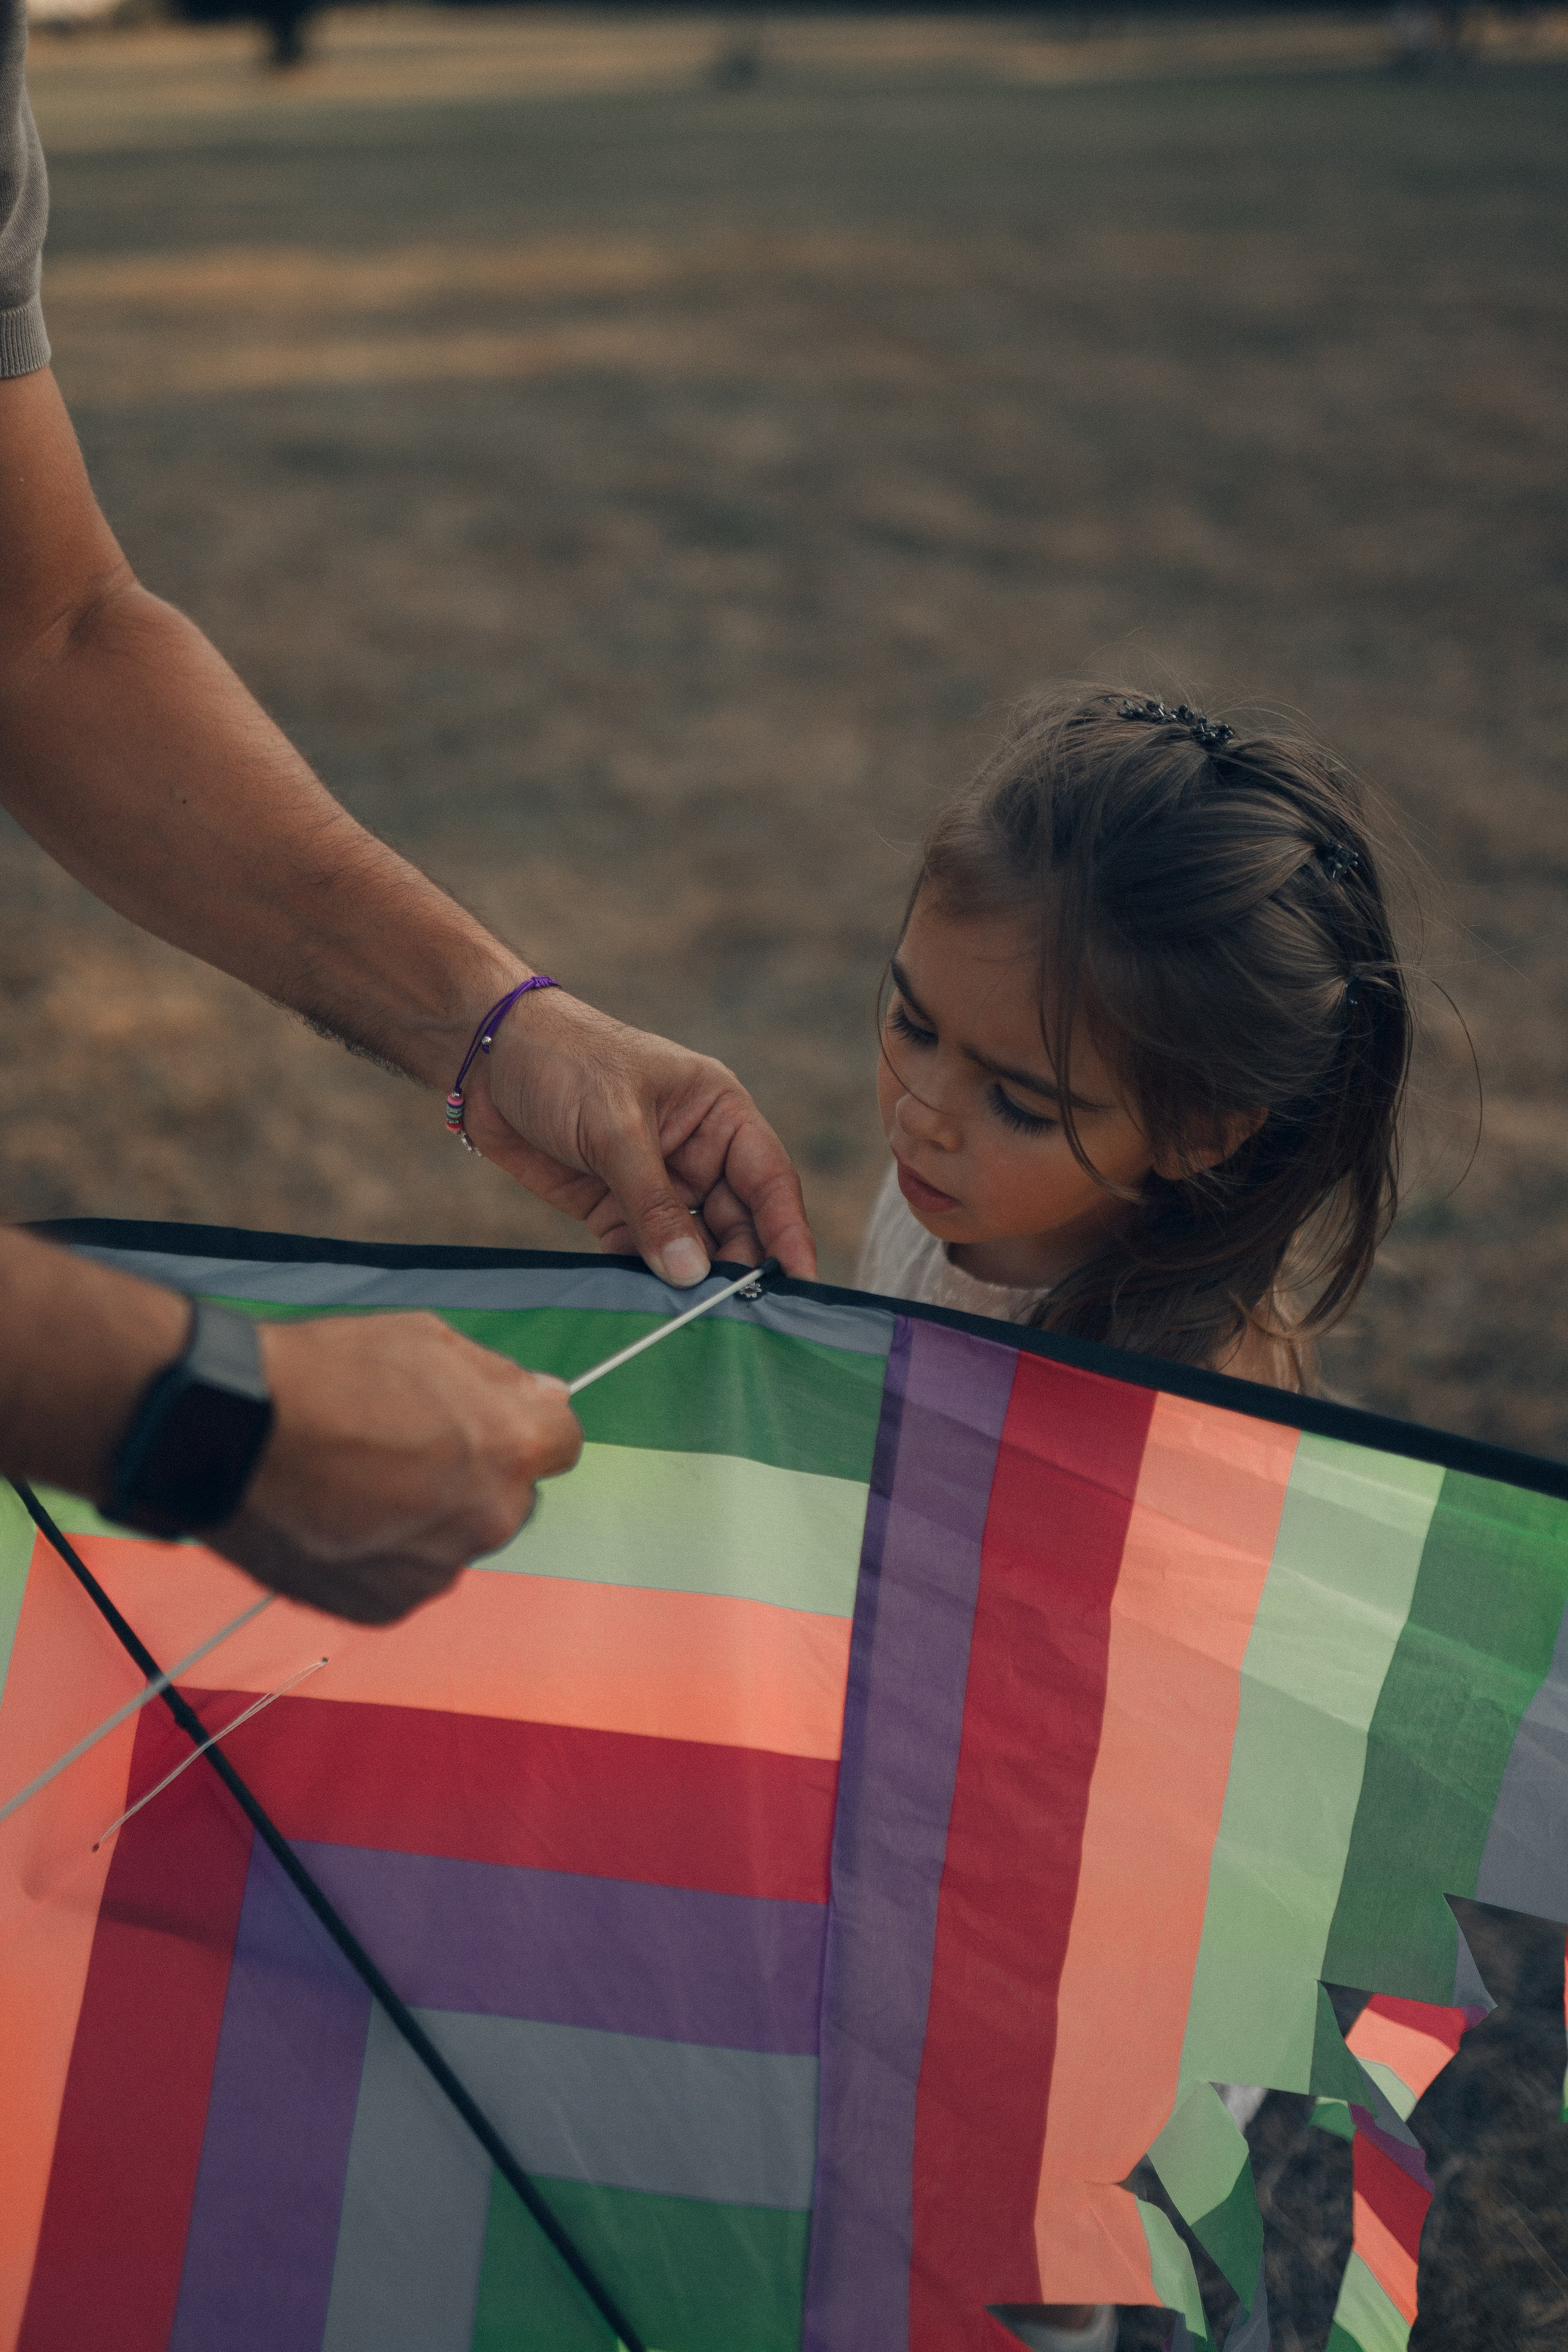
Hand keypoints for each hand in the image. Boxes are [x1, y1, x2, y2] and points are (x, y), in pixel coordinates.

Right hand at [214, 1313, 581, 1623]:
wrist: (232, 1434)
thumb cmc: (326, 1376)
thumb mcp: (427, 1339)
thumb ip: (501, 1377)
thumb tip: (548, 1395)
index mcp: (512, 1449)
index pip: (562, 1443)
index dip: (526, 1424)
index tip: (487, 1418)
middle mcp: (490, 1518)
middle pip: (509, 1497)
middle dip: (475, 1474)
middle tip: (405, 1445)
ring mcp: (438, 1569)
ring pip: (454, 1539)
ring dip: (426, 1516)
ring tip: (358, 1480)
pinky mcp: (388, 1606)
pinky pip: (406, 1576)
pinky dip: (383, 1553)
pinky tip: (339, 1515)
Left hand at [459, 989, 816, 1286]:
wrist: (484, 1057)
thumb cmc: (563, 1062)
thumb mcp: (616, 1126)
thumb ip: (653, 1203)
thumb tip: (692, 1272)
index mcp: (719, 1114)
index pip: (770, 1181)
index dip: (788, 1233)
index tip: (800, 1282)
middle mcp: (697, 1152)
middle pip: (737, 1222)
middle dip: (739, 1267)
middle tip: (739, 1316)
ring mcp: (656, 1183)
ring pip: (692, 1246)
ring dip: (693, 1281)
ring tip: (696, 1320)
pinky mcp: (612, 1208)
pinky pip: (641, 1254)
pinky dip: (647, 1280)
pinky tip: (651, 1307)